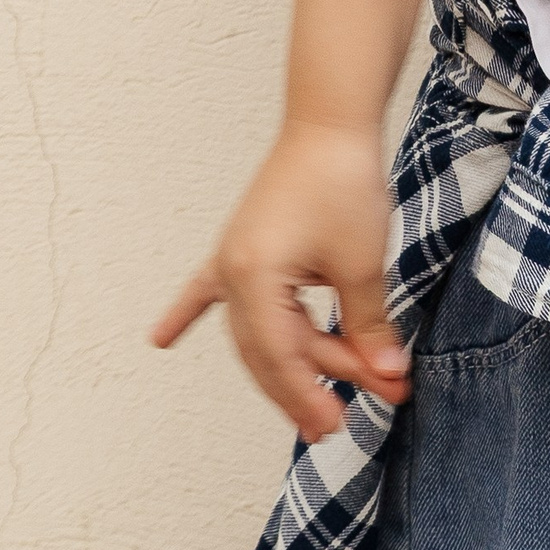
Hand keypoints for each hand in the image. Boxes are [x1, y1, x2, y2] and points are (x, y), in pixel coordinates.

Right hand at [151, 119, 409, 440]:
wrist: (331, 122)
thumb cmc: (343, 181)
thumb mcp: (362, 262)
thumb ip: (369, 326)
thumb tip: (388, 375)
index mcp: (254, 278)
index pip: (280, 356)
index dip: (309, 395)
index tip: (338, 426)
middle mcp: (233, 273)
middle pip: (267, 350)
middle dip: (308, 386)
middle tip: (344, 422)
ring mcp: (233, 260)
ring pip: (259, 330)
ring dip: (295, 361)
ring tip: (331, 395)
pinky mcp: (243, 246)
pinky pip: (209, 291)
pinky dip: (188, 313)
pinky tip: (161, 339)